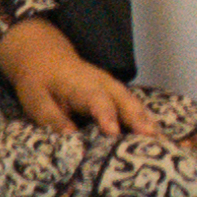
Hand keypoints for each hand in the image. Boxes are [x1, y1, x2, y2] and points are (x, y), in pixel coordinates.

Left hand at [0, 16, 159, 137]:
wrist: (45, 57)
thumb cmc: (39, 80)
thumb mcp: (35, 99)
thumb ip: (52, 117)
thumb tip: (70, 136)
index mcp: (81, 84)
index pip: (97, 100)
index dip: (106, 116)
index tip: (113, 133)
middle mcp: (102, 83)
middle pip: (124, 100)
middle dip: (138, 119)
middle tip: (152, 137)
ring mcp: (112, 87)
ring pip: (133, 103)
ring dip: (147, 120)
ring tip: (161, 140)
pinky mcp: (116, 94)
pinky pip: (134, 106)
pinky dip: (146, 119)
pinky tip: (156, 135)